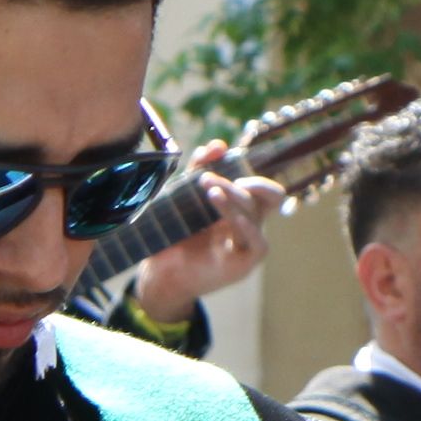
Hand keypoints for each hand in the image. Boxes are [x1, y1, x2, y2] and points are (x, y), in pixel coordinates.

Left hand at [126, 152, 285, 320]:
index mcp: (236, 204)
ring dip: (232, 198)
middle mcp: (247, 219)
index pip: (251, 176)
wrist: (161, 274)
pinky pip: (259, 242)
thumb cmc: (174, 236)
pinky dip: (248, 227)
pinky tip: (233, 219)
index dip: (238, 162)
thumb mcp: (181, 199)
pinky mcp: (246, 261)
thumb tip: (215, 147)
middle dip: (230, 182)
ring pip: (254, 212)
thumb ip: (197, 171)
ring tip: (209, 191)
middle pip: (256, 192)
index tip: (217, 152)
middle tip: (205, 179)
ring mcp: (249, 240)